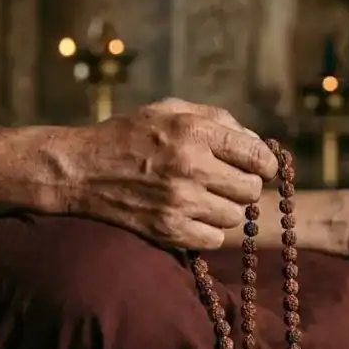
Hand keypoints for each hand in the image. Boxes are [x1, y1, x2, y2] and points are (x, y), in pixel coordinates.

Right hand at [62, 98, 277, 248]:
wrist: (81, 170)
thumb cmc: (130, 135)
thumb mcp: (170, 110)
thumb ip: (217, 119)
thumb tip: (257, 143)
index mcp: (194, 132)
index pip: (257, 156)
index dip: (266, 164)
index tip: (261, 167)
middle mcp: (190, 166)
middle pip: (251, 190)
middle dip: (245, 185)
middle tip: (227, 182)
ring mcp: (179, 202)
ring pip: (235, 217)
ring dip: (225, 208)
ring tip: (203, 197)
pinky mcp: (168, 230)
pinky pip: (214, 239)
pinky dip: (209, 230)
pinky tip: (191, 215)